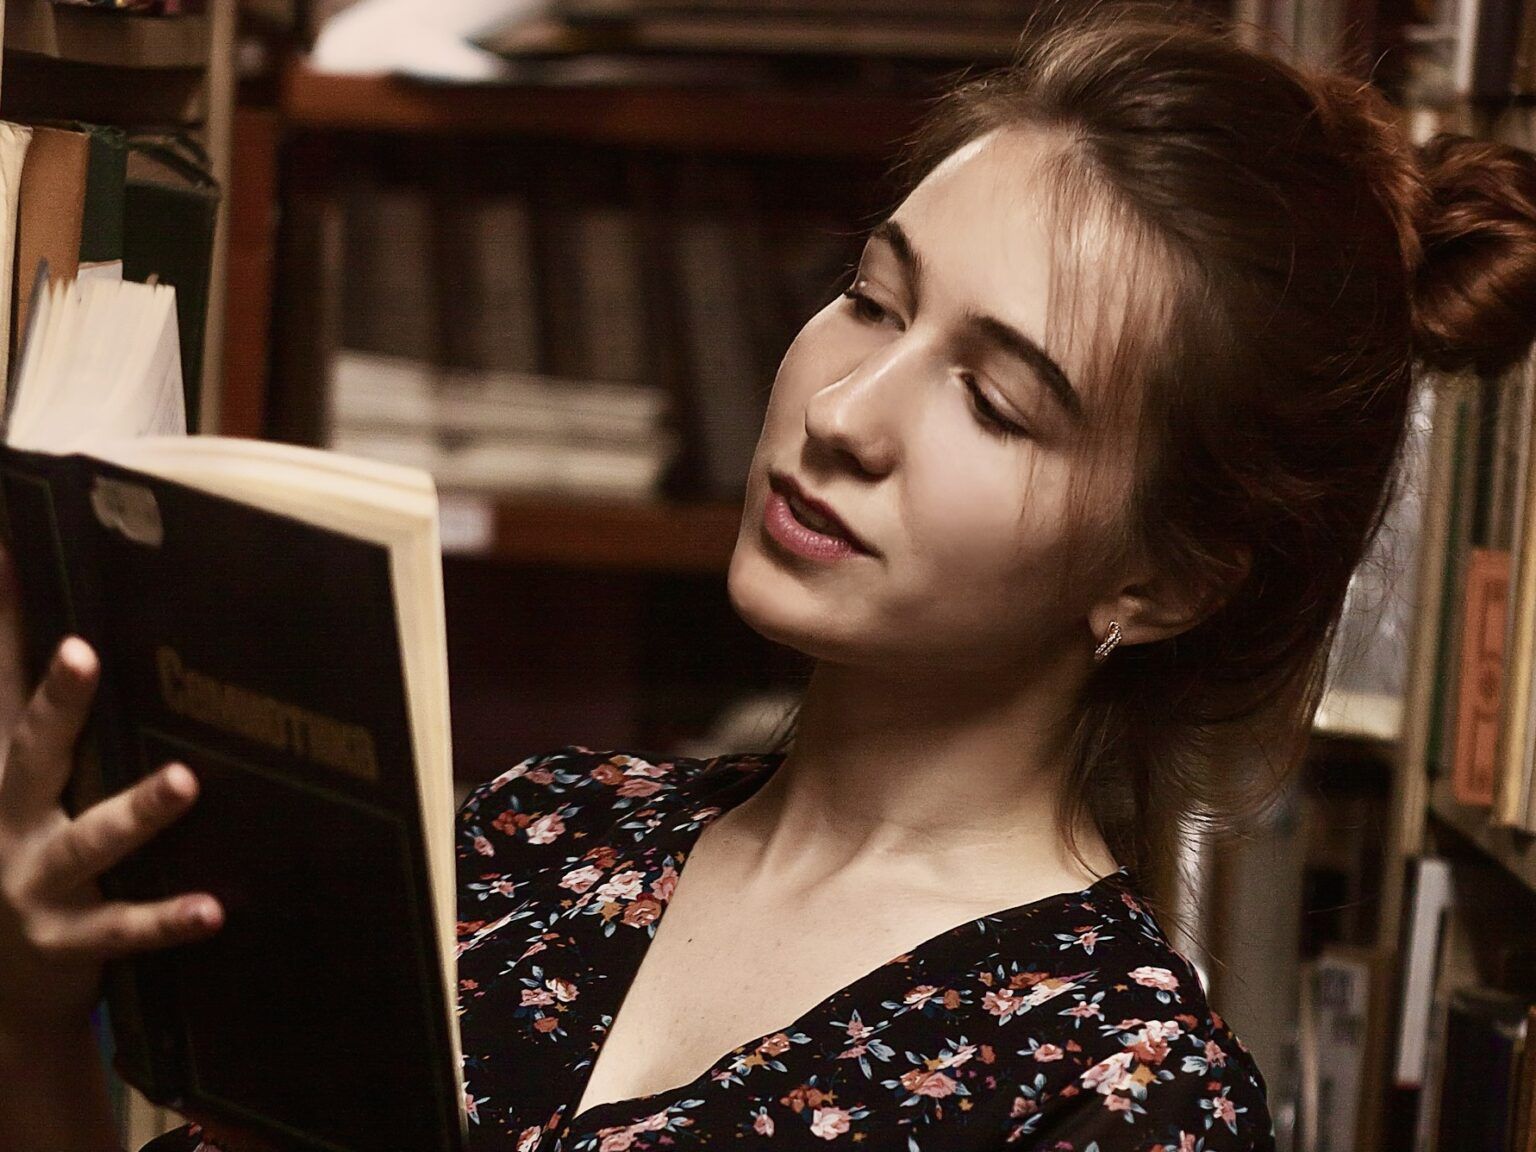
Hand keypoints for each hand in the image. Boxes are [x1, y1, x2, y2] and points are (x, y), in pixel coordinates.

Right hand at [0, 544, 223, 1041]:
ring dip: (137, 810)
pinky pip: (125, 926)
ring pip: (90, 840)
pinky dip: (168, 917)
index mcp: (4, 774)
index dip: (3, 626)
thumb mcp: (23, 784)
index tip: (11, 556)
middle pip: (30, 750)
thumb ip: (33, 708)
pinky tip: (213, 907)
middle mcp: (9, 818)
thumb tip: (30, 587)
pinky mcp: (72, 939)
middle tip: (81, 653)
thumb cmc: (26, 854)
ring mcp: (36, 882)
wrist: (3, 990)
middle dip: (55, 702)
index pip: (2, 689)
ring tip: (184, 781)